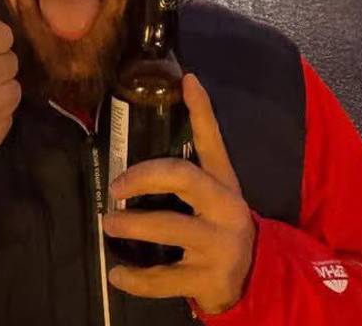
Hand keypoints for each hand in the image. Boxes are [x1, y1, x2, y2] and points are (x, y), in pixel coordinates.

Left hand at [103, 75, 255, 314]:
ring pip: (171, 228)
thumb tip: (174, 104)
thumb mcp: (216, 193)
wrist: (253, 281)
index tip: (187, 81)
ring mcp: (218, 245)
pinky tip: (117, 274)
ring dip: (134, 226)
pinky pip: (164, 278)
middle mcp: (225, 210)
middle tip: (115, 188)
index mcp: (224, 186)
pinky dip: (135, 279)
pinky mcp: (207, 279)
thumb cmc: (220, 227)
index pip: (212, 142)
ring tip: (108, 225)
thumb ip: (195, 159)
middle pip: (184, 178)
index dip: (202, 111)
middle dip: (144, 177)